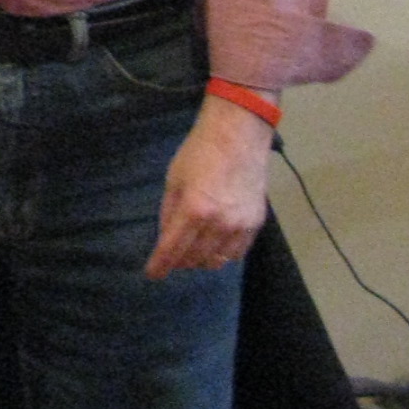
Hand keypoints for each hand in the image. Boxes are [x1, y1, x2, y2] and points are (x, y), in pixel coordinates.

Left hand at [144, 90, 274, 277]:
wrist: (238, 134)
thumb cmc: (200, 151)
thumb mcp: (174, 178)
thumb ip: (168, 212)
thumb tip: (165, 237)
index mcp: (194, 210)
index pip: (172, 249)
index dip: (160, 265)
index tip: (152, 274)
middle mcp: (218, 223)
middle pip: (195, 259)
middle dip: (179, 262)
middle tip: (171, 258)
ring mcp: (240, 225)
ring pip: (218, 260)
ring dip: (201, 261)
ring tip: (191, 253)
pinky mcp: (256, 223)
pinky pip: (238, 253)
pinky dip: (223, 255)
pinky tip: (214, 247)